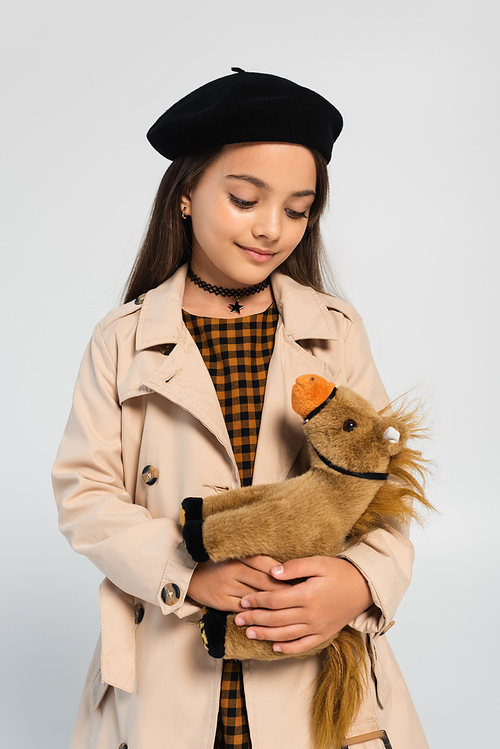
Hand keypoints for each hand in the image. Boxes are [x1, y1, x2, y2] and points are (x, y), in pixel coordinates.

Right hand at [187, 555, 290, 612]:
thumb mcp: (234, 557)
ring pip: (255, 597)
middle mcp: (233, 571)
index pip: (265, 563)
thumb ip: (255, 561)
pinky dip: (256, 614)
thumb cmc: (219, 566)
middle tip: (302, 596)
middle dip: (283, 589)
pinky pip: (243, 609)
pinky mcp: (221, 602)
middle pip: (263, 581)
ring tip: (291, 609)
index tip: (299, 577)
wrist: (190, 575)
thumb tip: (283, 568)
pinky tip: (270, 619)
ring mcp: (227, 587)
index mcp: (238, 557)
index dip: (282, 571)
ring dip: (272, 604)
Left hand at [233, 556, 372, 654]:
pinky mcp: (324, 634)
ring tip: (249, 634)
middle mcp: (311, 614)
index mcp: (308, 595)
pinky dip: (288, 649)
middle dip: (255, 619)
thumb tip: (273, 572)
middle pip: (276, 619)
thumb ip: (295, 566)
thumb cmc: (340, 572)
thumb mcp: (318, 562)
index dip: (257, 601)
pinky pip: (303, 646)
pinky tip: (275, 648)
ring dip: (265, 635)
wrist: (364, 588)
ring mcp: (318, 627)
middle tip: (237, 619)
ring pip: (286, 635)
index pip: (275, 600)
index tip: (243, 600)